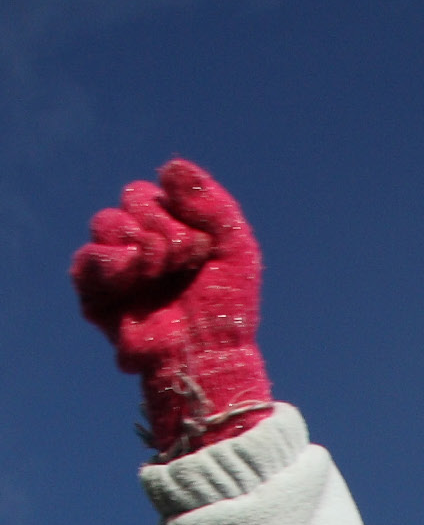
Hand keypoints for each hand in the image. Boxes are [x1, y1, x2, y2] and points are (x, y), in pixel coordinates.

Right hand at [72, 159, 270, 463]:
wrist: (208, 356)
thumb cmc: (226, 310)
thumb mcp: (235, 248)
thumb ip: (211, 202)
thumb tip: (170, 168)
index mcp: (172, 231)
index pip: (156, 193)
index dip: (177, 213)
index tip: (200, 248)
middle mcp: (141, 245)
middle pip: (132, 199)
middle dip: (159, 224)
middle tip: (180, 261)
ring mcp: (118, 269)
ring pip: (106, 222)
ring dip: (137, 241)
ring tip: (158, 270)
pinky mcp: (97, 296)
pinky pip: (87, 260)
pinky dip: (111, 260)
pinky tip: (133, 271)